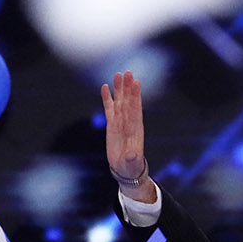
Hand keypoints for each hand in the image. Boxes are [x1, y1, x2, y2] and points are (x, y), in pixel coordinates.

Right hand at [100, 71, 155, 202]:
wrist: (126, 169)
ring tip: (118, 74)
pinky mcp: (112, 124)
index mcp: (136, 129)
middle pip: (128, 101)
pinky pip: (109, 108)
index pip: (136, 109)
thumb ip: (133, 157)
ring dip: (119, 89)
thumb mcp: (132, 163)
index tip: (136, 83)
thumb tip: (133, 154)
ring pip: (120, 102)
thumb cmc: (131, 167)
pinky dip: (108, 98)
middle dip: (128, 87)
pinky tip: (105, 87)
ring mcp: (120, 122)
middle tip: (128, 72)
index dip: (136, 96)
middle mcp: (129, 122)